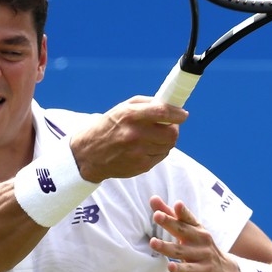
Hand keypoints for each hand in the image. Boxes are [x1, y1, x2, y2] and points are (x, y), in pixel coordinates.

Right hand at [70, 97, 187, 181]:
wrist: (88, 154)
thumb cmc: (108, 127)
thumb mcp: (122, 108)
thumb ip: (146, 104)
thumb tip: (171, 105)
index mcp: (130, 115)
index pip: (163, 112)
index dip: (177, 114)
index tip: (182, 114)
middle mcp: (135, 134)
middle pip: (172, 133)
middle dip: (173, 129)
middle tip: (168, 127)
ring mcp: (138, 152)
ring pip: (168, 146)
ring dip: (166, 140)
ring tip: (153, 137)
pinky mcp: (140, 166)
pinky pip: (160, 157)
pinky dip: (158, 151)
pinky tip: (145, 148)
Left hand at [149, 196, 244, 271]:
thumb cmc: (200, 248)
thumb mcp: (188, 231)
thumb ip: (170, 215)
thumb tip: (153, 198)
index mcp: (196, 228)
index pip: (188, 218)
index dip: (182, 211)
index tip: (177, 204)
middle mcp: (201, 239)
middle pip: (182, 230)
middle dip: (169, 222)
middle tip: (157, 216)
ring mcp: (203, 255)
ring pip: (181, 251)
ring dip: (166, 246)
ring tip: (153, 242)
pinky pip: (189, 270)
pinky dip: (180, 268)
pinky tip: (170, 266)